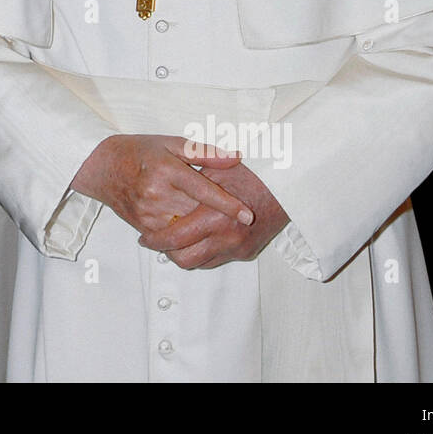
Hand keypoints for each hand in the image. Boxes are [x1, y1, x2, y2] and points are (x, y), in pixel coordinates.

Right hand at [71, 134, 253, 245]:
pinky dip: (187, 238)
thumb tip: (235, 157)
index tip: (248, 215)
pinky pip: (171, 240)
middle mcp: (156, 193)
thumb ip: (204, 152)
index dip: (227, 204)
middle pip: (197, 213)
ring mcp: (148, 213)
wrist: (101, 167)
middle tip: (241, 221)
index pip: (203, 190)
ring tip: (219, 227)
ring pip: (185, 231)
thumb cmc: (139, 151)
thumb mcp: (170, 143)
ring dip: (204, 231)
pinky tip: (196, 233)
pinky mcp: (142, 226)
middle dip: (220, 218)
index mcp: (166, 169)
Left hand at [158, 162, 288, 267]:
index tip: (144, 238)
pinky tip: (195, 239)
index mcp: (214, 216)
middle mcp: (227, 237)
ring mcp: (237, 248)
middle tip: (153, 242)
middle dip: (165, 252)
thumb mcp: (216, 170)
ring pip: (198, 263)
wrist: (289, 187)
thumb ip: (188, 184)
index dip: (154, 240)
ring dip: (182, 254)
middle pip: (183, 258)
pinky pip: (215, 261)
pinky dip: (201, 254)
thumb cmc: (251, 173)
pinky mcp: (246, 254)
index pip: (174, 238)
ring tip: (172, 240)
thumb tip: (162, 192)